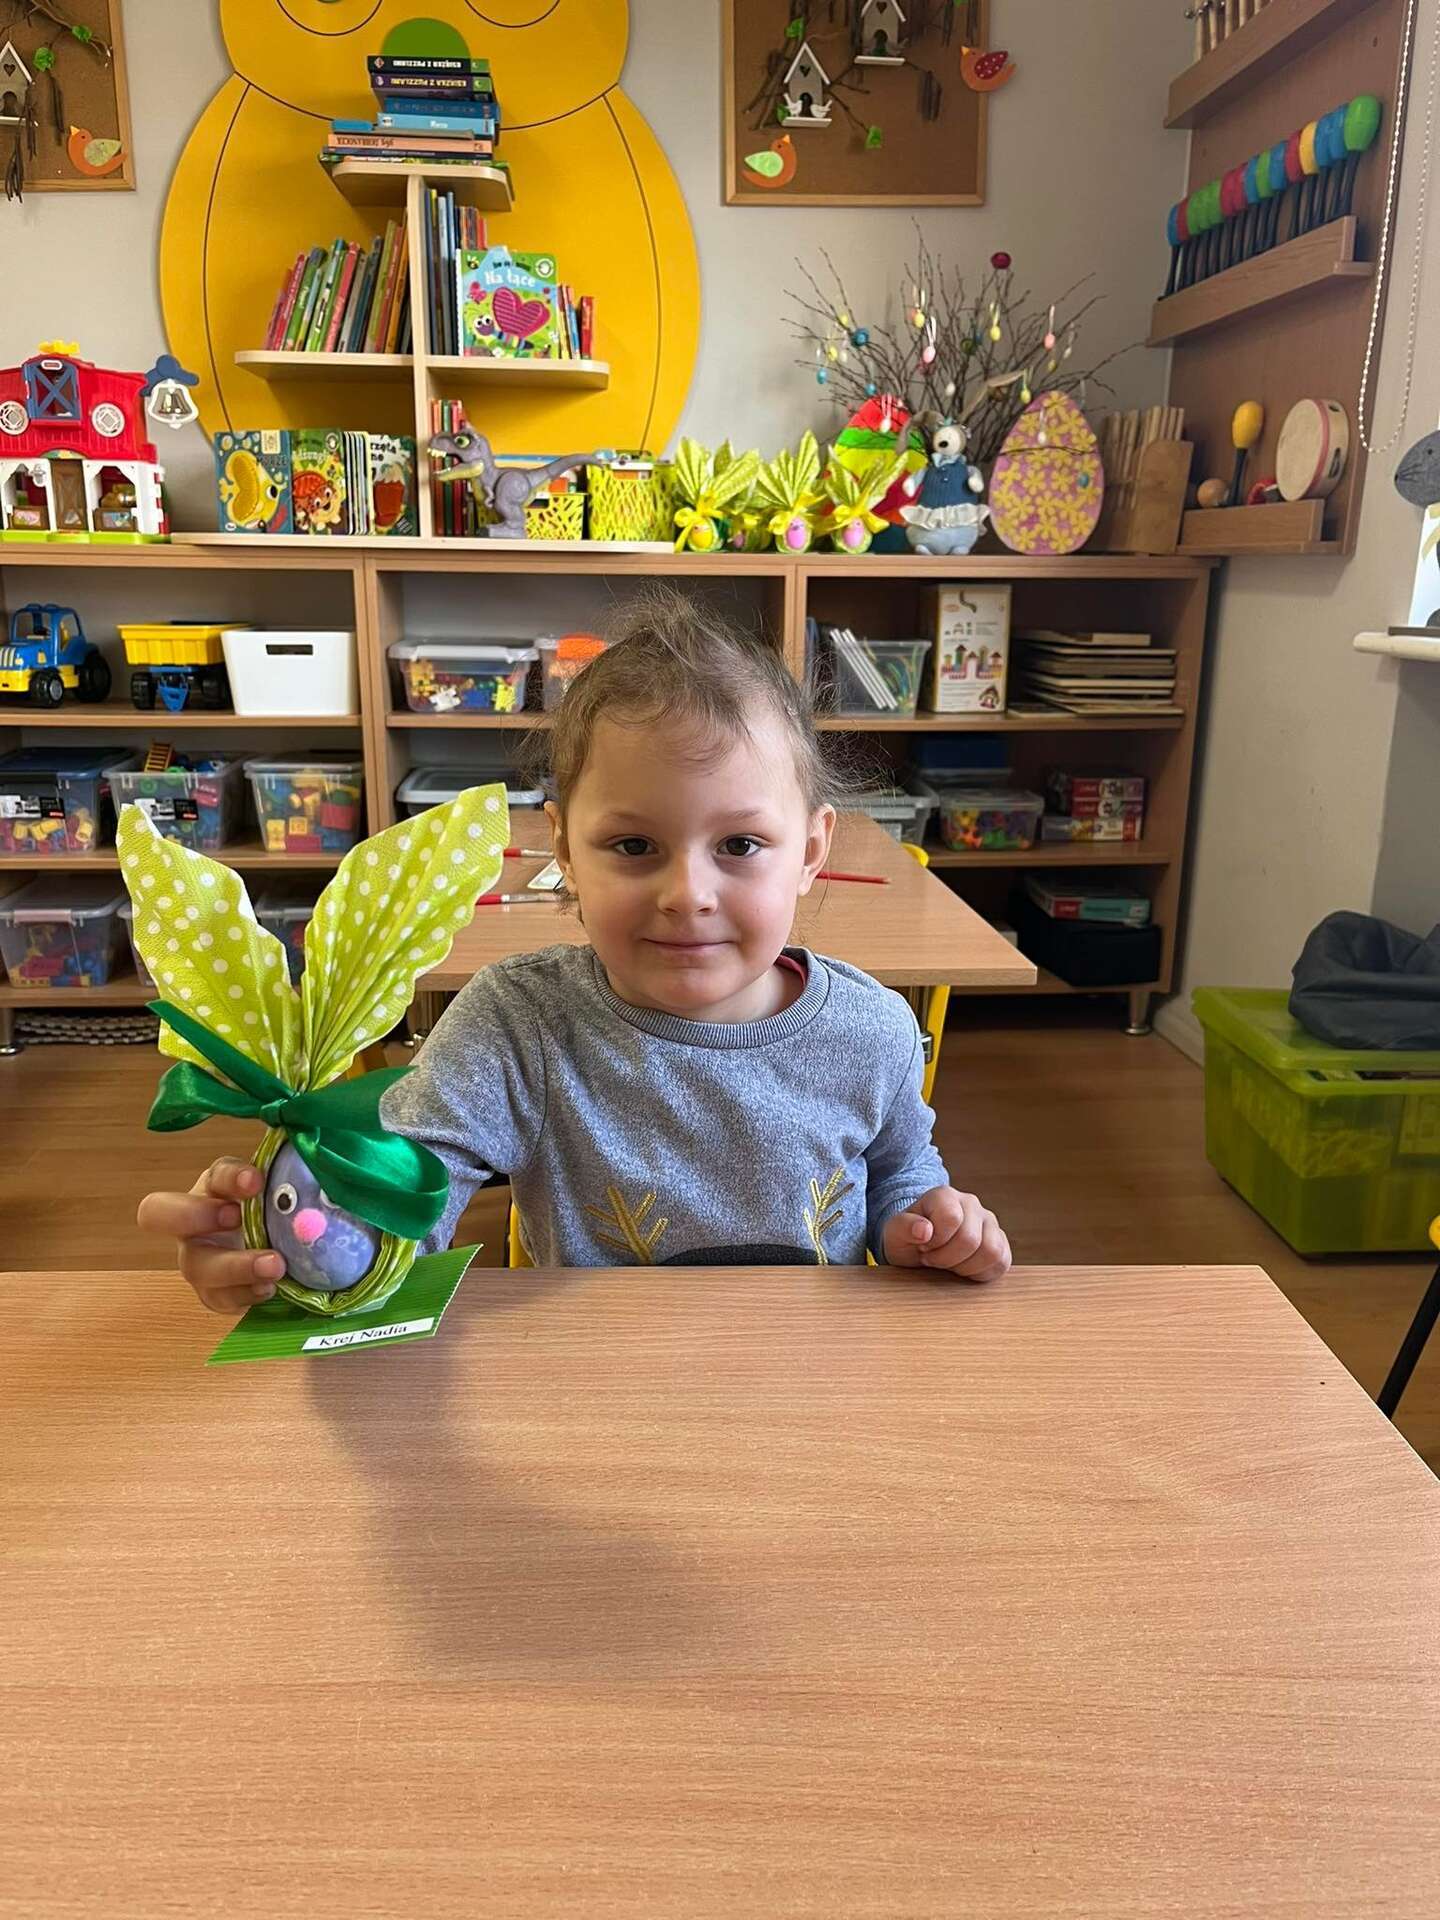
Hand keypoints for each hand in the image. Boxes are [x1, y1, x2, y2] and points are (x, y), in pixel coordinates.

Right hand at [135, 1158, 283, 1315]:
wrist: (275, 1252)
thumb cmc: (273, 1213)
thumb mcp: (277, 1194)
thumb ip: (287, 1180)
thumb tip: (315, 1165)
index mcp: (213, 1188)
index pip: (214, 1174)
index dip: (230, 1176)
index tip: (256, 1181)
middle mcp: (194, 1223)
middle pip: (161, 1214)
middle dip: (196, 1214)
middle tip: (237, 1217)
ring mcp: (198, 1261)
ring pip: (198, 1266)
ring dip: (236, 1267)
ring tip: (275, 1266)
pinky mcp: (213, 1294)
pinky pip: (220, 1298)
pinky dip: (246, 1294)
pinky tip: (269, 1288)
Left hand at [881, 1187, 1010, 1280]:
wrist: (919, 1247)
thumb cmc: (908, 1238)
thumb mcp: (895, 1233)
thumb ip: (903, 1227)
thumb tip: (924, 1230)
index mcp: (945, 1195)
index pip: (951, 1218)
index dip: (936, 1241)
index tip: (923, 1246)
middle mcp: (971, 1203)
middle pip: (970, 1239)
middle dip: (946, 1259)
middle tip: (932, 1259)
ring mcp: (989, 1222)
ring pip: (991, 1251)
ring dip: (965, 1267)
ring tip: (948, 1263)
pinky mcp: (1001, 1241)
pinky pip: (1002, 1262)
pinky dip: (981, 1273)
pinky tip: (963, 1268)